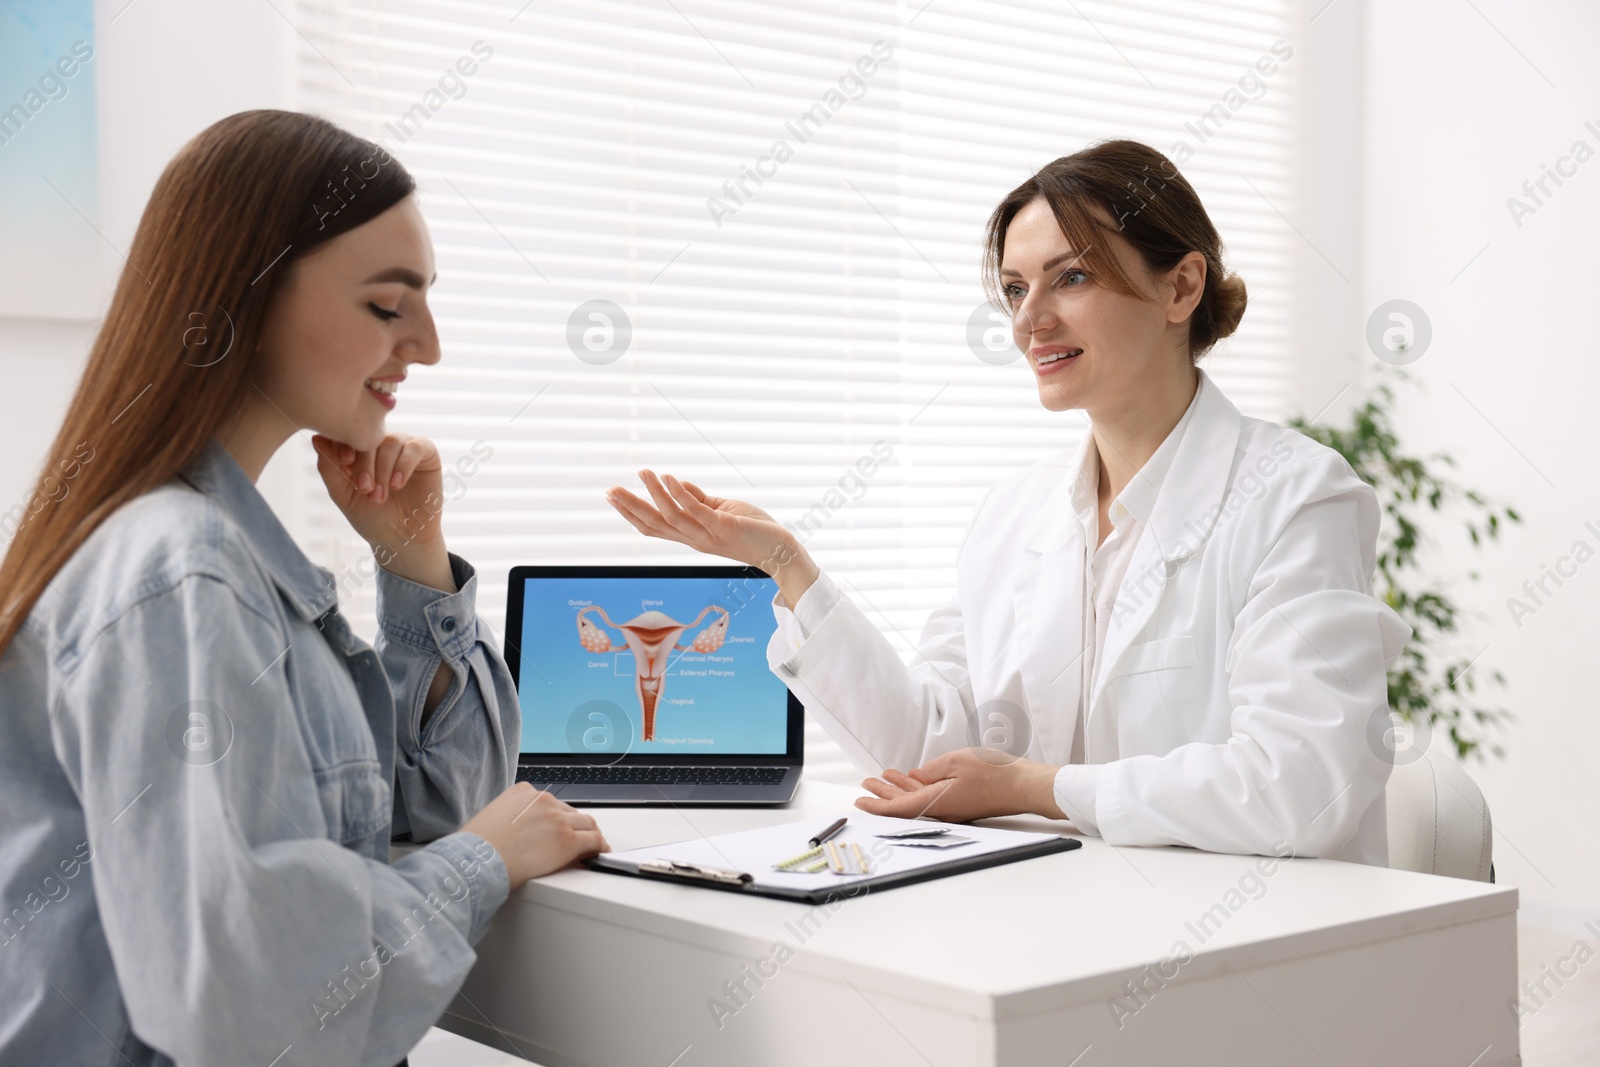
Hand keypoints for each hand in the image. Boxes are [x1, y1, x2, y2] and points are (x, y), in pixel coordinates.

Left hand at [312, 432, 451, 586]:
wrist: (402, 538)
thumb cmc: (372, 518)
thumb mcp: (344, 496)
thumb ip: (329, 468)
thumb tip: (317, 438)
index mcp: (360, 451)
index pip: (349, 433)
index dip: (345, 442)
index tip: (345, 462)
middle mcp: (382, 445)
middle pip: (370, 437)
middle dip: (365, 464)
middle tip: (365, 489)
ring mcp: (405, 447)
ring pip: (391, 442)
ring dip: (384, 469)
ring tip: (381, 495)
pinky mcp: (427, 453)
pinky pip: (415, 447)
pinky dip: (404, 464)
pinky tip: (398, 484)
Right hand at [462, 783, 609, 888]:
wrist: (477, 860)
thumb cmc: (475, 848)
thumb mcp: (490, 819)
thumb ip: (507, 819)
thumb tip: (511, 834)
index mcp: (522, 792)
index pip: (549, 802)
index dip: (557, 817)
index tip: (558, 826)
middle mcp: (542, 800)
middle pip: (569, 811)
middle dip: (574, 825)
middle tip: (579, 838)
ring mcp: (557, 819)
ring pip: (585, 823)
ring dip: (590, 834)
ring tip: (593, 845)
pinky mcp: (568, 840)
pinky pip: (592, 841)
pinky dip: (599, 846)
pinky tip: (599, 852)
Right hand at [606, 470, 819, 606]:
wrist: (781, 551)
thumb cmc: (753, 530)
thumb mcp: (720, 512)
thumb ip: (699, 500)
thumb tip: (676, 484)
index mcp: (691, 536)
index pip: (654, 527)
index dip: (631, 513)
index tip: (611, 496)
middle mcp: (694, 539)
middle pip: (654, 525)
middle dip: (630, 507)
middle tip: (609, 490)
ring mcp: (708, 535)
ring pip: (672, 517)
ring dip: (654, 494)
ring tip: (642, 473)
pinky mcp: (724, 528)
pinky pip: (697, 511)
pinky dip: (681, 494)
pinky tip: (669, 477)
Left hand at [855, 748, 1064, 822]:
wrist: (1023, 785)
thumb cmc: (993, 773)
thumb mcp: (954, 762)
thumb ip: (930, 770)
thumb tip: (918, 776)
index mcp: (935, 802)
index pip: (896, 808)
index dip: (875, 806)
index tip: (859, 802)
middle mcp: (941, 809)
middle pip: (904, 805)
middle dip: (883, 795)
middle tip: (867, 784)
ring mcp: (952, 808)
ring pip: (918, 799)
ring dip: (899, 789)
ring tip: (883, 778)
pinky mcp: (962, 803)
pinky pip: (932, 797)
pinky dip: (918, 787)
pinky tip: (913, 778)